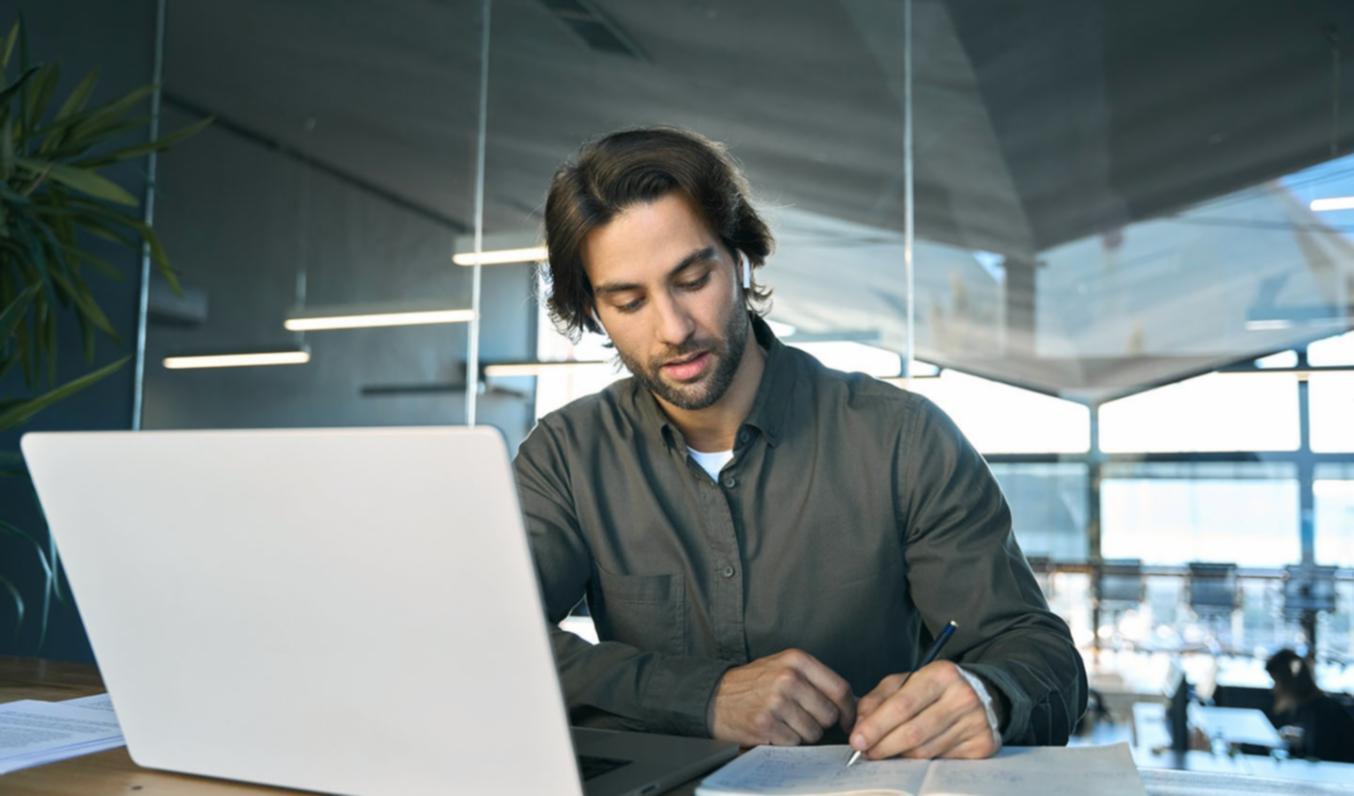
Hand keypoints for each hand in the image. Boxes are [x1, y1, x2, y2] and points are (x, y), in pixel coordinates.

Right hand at [709, 648, 856, 745]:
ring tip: (785, 722)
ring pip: (813, 732)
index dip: (848, 709)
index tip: (847, 719)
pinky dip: (786, 741)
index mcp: (797, 660)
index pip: (839, 688)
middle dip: (821, 723)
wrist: (714, 696)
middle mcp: (788, 678)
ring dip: (803, 734)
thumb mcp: (783, 666)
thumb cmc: (752, 683)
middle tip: (803, 719)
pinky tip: (774, 729)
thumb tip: (849, 702)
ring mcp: (777, 701)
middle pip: (829, 714)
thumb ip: (814, 679)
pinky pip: (794, 742)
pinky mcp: (766, 723)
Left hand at [849, 661, 997, 759]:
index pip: (902, 705)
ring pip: (925, 751)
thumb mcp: (907, 682)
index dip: (877, 726)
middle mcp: (962, 698)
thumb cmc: (936, 688)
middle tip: (865, 753)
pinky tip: (911, 755)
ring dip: (899, 756)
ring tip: (885, 753)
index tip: (857, 740)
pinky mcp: (983, 745)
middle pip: (914, 732)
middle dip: (883, 746)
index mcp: (941, 675)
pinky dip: (921, 763)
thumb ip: (879, 699)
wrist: (982, 695)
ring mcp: (975, 723)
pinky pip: (941, 762)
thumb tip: (860, 725)